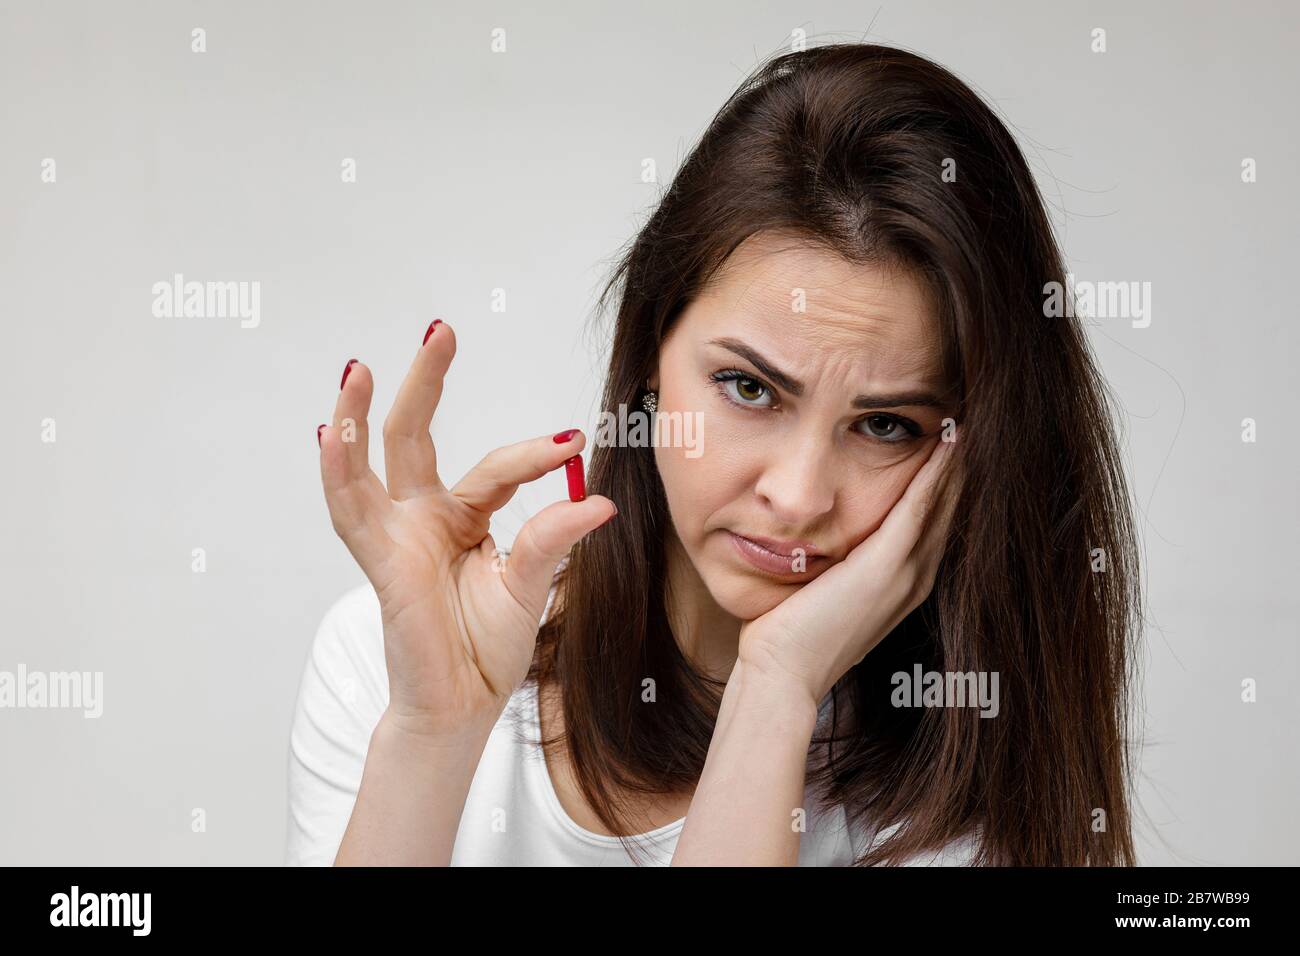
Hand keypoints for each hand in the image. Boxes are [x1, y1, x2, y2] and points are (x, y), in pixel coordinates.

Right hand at [316, 321, 616, 738]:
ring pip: (372, 462)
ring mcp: (396, 535)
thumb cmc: (488, 648)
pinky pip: (351, 510)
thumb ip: (554, 539)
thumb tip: (600, 500)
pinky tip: (333, 432)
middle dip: (427, 381)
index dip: (534, 455)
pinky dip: (339, 471)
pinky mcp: (379, 562)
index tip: (575, 439)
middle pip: (415, 435)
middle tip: (443, 328)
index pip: (496, 469)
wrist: (460, 707)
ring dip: (361, 414)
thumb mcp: (532, 584)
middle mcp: (423, 517)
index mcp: (462, 518)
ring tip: (361, 367)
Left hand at [735, 435, 961, 704]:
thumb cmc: (789, 636)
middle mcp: (914, 579)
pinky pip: (918, 508)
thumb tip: (818, 540)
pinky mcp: (884, 568)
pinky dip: (936, 474)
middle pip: (949, 510)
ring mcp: (904, 575)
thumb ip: (833, 565)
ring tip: (967, 421)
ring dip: (956, 463)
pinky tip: (948, 441)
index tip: (953, 443)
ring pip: (942, 505)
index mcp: (902, 585)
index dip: (946, 484)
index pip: (933, 523)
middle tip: (971, 421)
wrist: (781, 675)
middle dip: (961, 468)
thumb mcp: (820, 591)